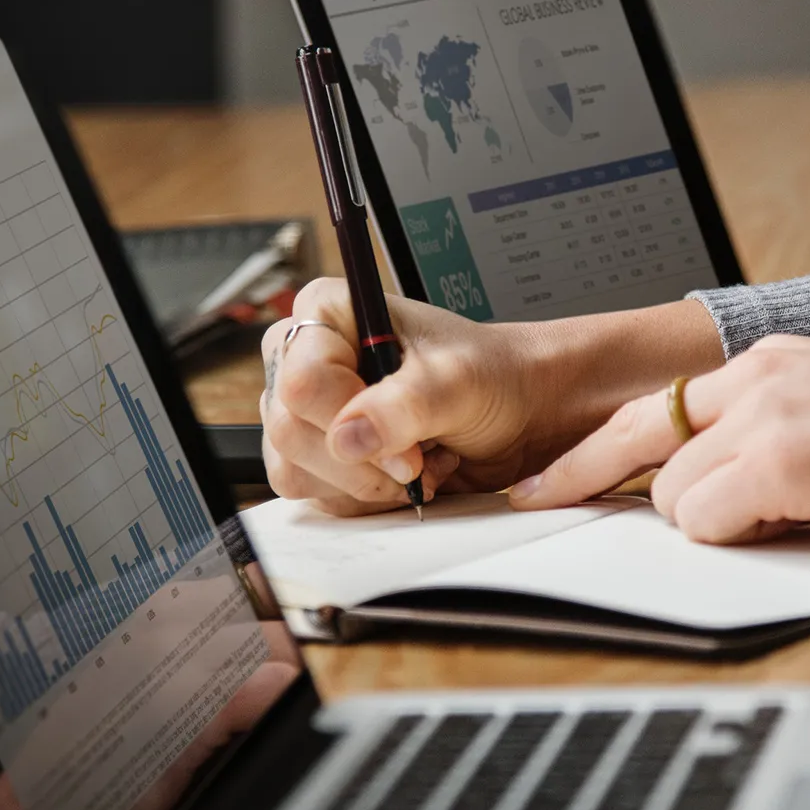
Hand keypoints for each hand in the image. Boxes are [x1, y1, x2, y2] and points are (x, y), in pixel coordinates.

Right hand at [260, 281, 723, 516]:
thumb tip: (349, 436)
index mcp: (328, 312)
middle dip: (361, 462)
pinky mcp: (320, 453)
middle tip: (418, 461)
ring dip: (363, 483)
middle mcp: (307, 357)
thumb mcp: (458, 382)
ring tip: (418, 462)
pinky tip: (405, 476)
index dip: (351, 422)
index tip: (407, 446)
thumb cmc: (493, 377)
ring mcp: (309, 410)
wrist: (519, 412)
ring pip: (294, 468)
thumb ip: (405, 405)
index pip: (303, 380)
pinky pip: (314, 493)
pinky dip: (363, 497)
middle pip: (290, 430)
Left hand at [511, 335, 809, 542]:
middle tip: (542, 505)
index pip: (654, 406)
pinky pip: (707, 520)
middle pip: (641, 445)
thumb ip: (769, 431)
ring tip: (783, 515)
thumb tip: (722, 485)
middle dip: (602, 485)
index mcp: (766, 361)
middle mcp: (754, 378)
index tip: (546, 478)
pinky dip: (736, 536)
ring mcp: (764, 416)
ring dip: (711, 520)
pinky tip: (795, 521)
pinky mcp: (781, 460)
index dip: (591, 449)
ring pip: (674, 494)